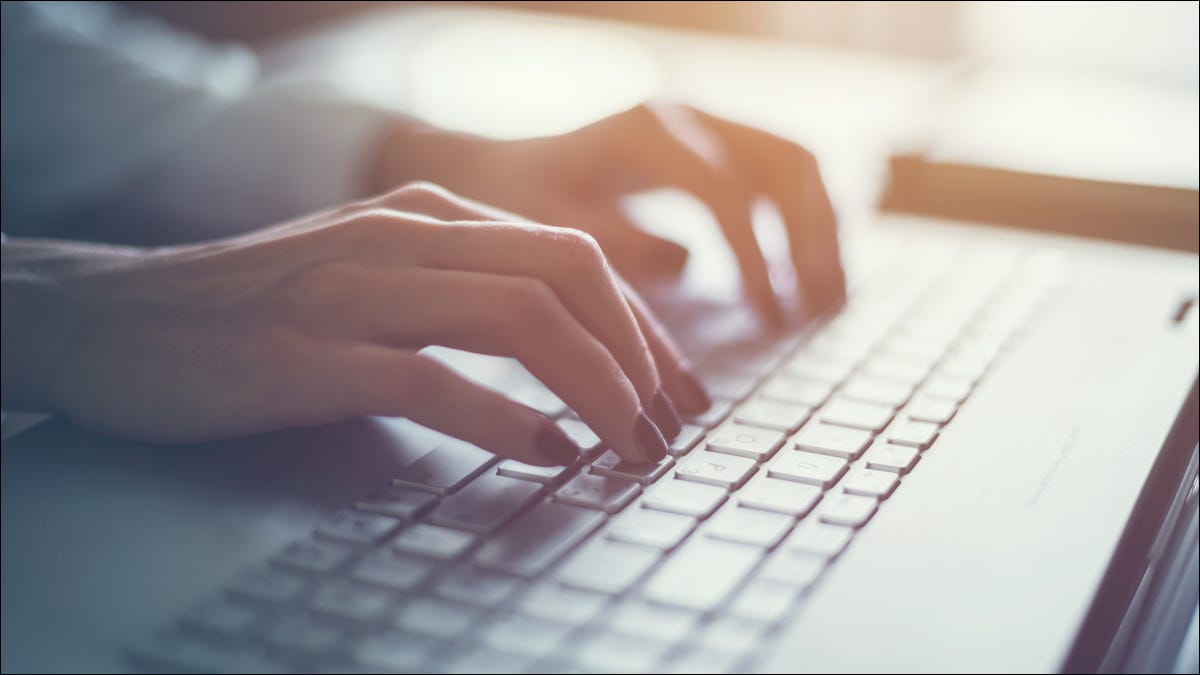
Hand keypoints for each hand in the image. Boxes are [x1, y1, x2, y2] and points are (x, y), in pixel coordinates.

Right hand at [0, 183, 711, 463]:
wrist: (119, 318)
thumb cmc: (261, 306)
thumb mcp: (376, 268)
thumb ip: (463, 285)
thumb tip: (568, 339)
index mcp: (430, 217)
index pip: (574, 259)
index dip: (641, 329)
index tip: (672, 392)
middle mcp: (404, 238)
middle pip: (568, 277)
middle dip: (640, 357)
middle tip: (668, 427)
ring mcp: (358, 291)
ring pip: (520, 319)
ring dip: (598, 388)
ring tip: (628, 447)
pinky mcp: (312, 355)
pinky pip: (433, 381)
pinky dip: (507, 420)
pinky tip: (548, 452)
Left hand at [378, 103, 845, 321]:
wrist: (503, 172)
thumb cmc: (519, 206)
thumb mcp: (551, 230)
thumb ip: (614, 245)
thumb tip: (687, 263)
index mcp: (645, 133)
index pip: (727, 191)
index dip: (758, 258)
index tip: (771, 320)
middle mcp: (688, 115)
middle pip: (784, 164)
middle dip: (810, 240)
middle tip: (819, 311)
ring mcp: (708, 125)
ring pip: (797, 164)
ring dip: (822, 231)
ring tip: (829, 301)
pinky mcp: (718, 146)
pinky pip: (784, 175)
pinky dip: (808, 222)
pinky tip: (812, 276)